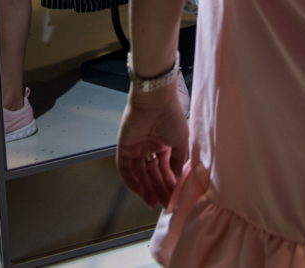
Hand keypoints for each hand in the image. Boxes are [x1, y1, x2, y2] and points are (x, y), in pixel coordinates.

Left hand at [116, 85, 187, 208]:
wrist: (156, 101)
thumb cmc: (171, 117)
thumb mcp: (180, 140)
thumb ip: (177, 161)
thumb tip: (175, 178)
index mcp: (162, 144)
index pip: (163, 169)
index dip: (167, 183)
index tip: (173, 197)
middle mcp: (148, 147)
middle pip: (151, 174)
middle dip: (157, 189)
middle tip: (164, 204)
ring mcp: (135, 148)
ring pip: (139, 174)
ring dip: (145, 189)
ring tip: (153, 203)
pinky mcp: (123, 148)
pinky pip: (125, 169)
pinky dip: (132, 182)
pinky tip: (141, 192)